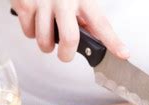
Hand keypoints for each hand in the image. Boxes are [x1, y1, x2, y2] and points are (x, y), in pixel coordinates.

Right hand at [11, 0, 128, 61]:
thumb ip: (87, 17)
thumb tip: (94, 39)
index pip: (102, 24)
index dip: (113, 42)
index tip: (123, 54)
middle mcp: (64, 0)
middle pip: (70, 40)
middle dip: (66, 55)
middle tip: (65, 54)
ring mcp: (44, 2)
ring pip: (45, 41)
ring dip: (46, 46)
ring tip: (48, 35)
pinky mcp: (25, 4)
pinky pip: (28, 33)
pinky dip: (31, 33)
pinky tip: (36, 21)